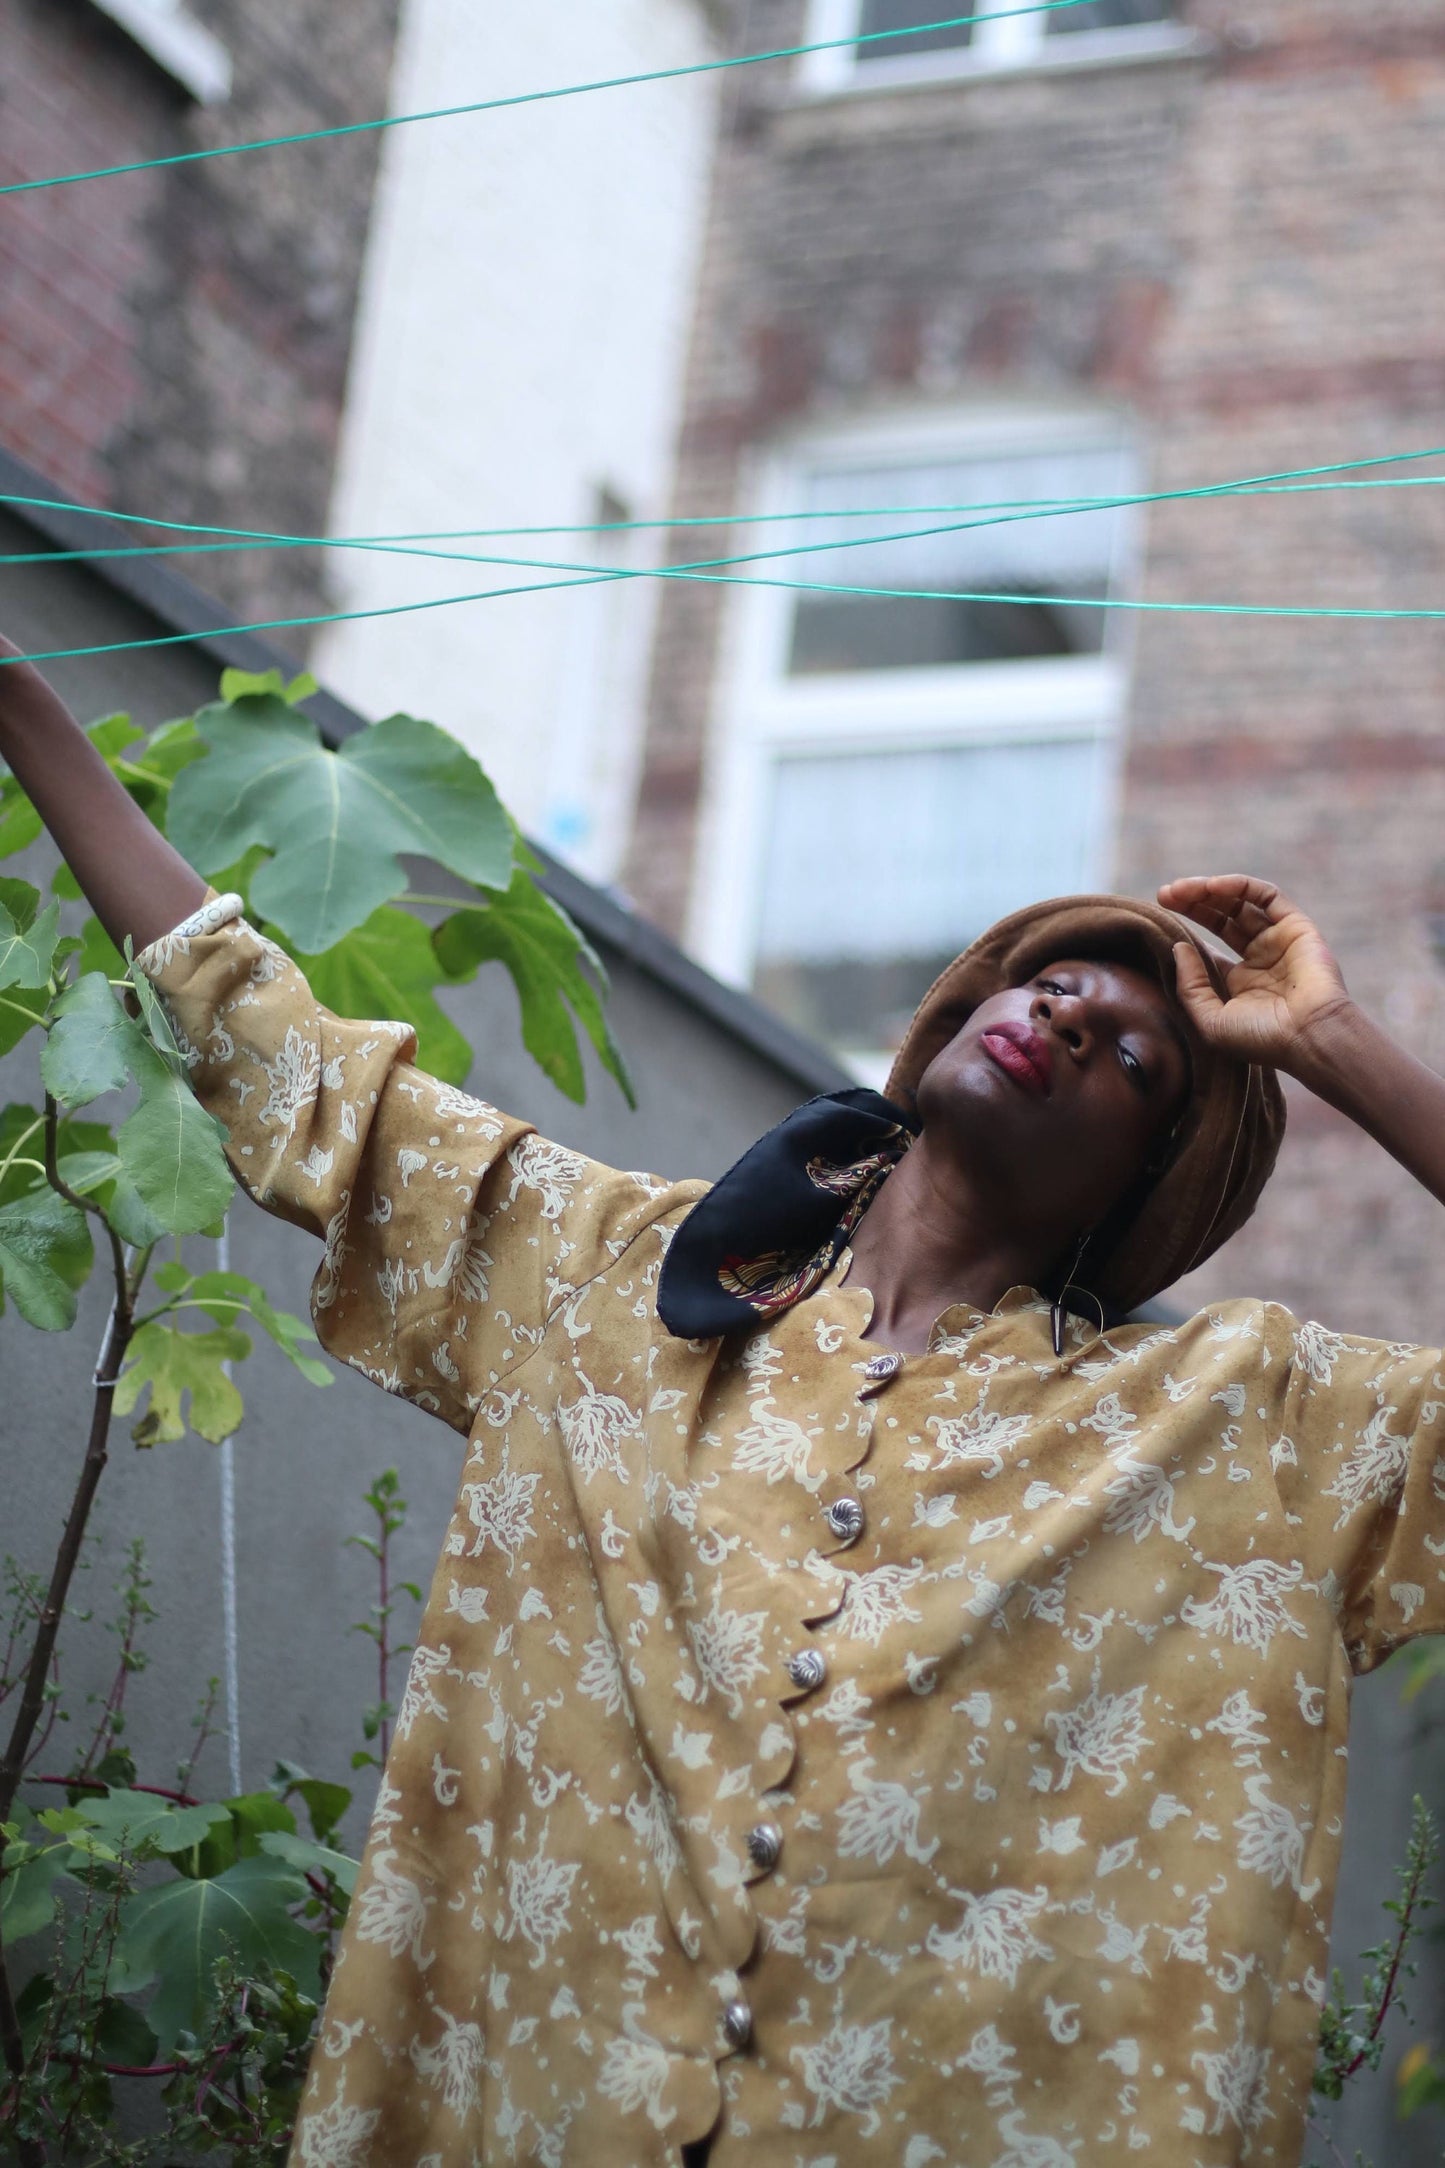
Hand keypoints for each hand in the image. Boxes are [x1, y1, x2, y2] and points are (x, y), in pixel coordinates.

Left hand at [1156, 874, 1352, 1073]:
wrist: (1308, 1037)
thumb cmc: (1261, 1039)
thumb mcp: (1210, 1020)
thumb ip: (1190, 986)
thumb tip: (1177, 947)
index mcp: (1241, 982)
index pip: (1209, 946)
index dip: (1186, 928)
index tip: (1159, 914)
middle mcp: (1260, 957)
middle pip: (1222, 918)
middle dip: (1192, 903)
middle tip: (1164, 894)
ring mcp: (1279, 940)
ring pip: (1240, 903)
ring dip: (1209, 890)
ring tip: (1180, 889)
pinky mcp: (1297, 926)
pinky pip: (1267, 896)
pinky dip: (1240, 886)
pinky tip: (1212, 886)